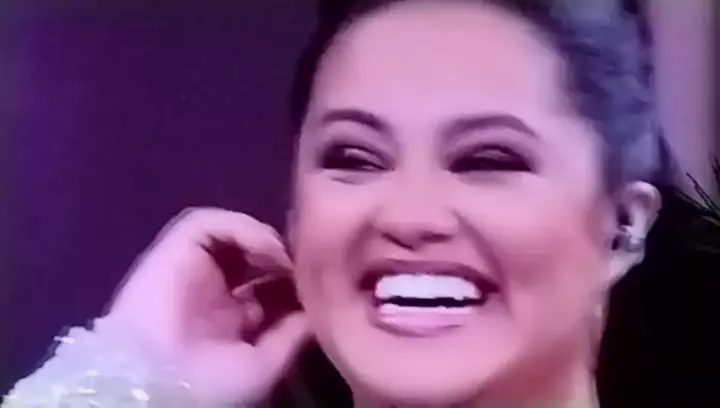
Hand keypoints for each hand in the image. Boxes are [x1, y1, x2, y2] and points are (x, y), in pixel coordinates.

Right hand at [103, 208, 309, 404]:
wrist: (156, 382)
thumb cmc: (208, 385)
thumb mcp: (264, 366)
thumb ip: (292, 334)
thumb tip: (319, 310)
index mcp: (234, 318)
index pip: (271, 283)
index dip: (295, 276)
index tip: (321, 278)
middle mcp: (217, 288)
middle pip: (256, 254)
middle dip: (285, 254)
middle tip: (309, 260)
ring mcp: (195, 267)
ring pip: (236, 233)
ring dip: (267, 241)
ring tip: (286, 259)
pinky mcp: (175, 248)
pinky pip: (209, 223)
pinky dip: (242, 228)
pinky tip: (264, 249)